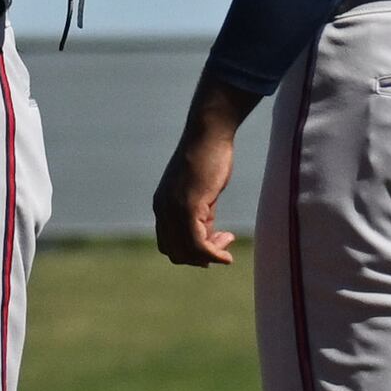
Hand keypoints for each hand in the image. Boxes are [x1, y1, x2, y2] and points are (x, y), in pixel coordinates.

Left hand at [151, 102, 244, 267]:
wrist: (209, 133)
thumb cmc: (210, 158)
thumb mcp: (202, 192)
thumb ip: (201, 215)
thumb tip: (208, 237)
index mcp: (162, 205)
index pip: (168, 244)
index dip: (190, 253)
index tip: (213, 244)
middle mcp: (162, 209)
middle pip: (175, 252)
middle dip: (200, 257)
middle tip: (223, 244)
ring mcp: (173, 209)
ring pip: (186, 252)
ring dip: (209, 256)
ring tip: (227, 241)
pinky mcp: (187, 206)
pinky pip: (197, 244)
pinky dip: (212, 254)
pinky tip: (226, 253)